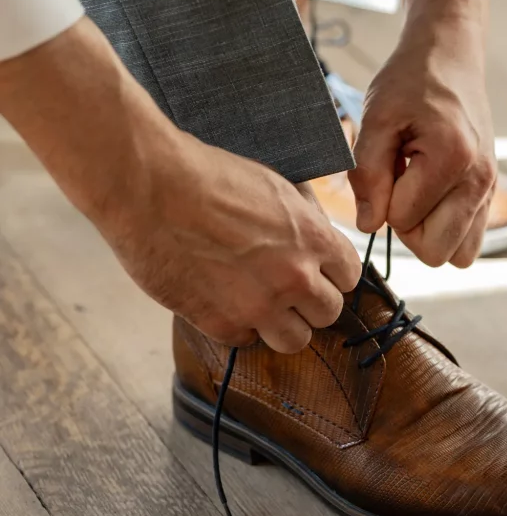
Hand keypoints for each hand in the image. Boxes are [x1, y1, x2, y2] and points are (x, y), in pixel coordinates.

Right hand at [100, 134, 362, 352]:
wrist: (148, 185)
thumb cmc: (209, 174)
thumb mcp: (277, 185)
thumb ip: (306, 220)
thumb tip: (319, 237)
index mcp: (314, 239)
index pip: (350, 277)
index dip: (332, 274)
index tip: (316, 272)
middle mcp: (295, 277)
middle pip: (329, 314)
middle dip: (310, 302)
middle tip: (286, 289)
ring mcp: (259, 305)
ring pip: (295, 341)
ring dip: (281, 325)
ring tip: (260, 304)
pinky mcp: (220, 323)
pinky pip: (245, 340)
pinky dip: (236, 326)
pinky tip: (222, 301)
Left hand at [349, 22, 496, 267]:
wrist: (450, 57)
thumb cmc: (410, 82)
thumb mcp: (377, 118)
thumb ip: (368, 174)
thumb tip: (370, 226)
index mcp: (452, 157)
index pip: (403, 221)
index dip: (383, 200)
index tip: (388, 164)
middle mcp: (480, 179)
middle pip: (435, 252)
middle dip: (408, 228)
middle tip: (400, 185)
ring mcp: (491, 189)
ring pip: (458, 256)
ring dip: (430, 233)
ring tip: (418, 191)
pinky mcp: (492, 192)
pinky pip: (471, 241)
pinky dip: (447, 229)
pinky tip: (433, 194)